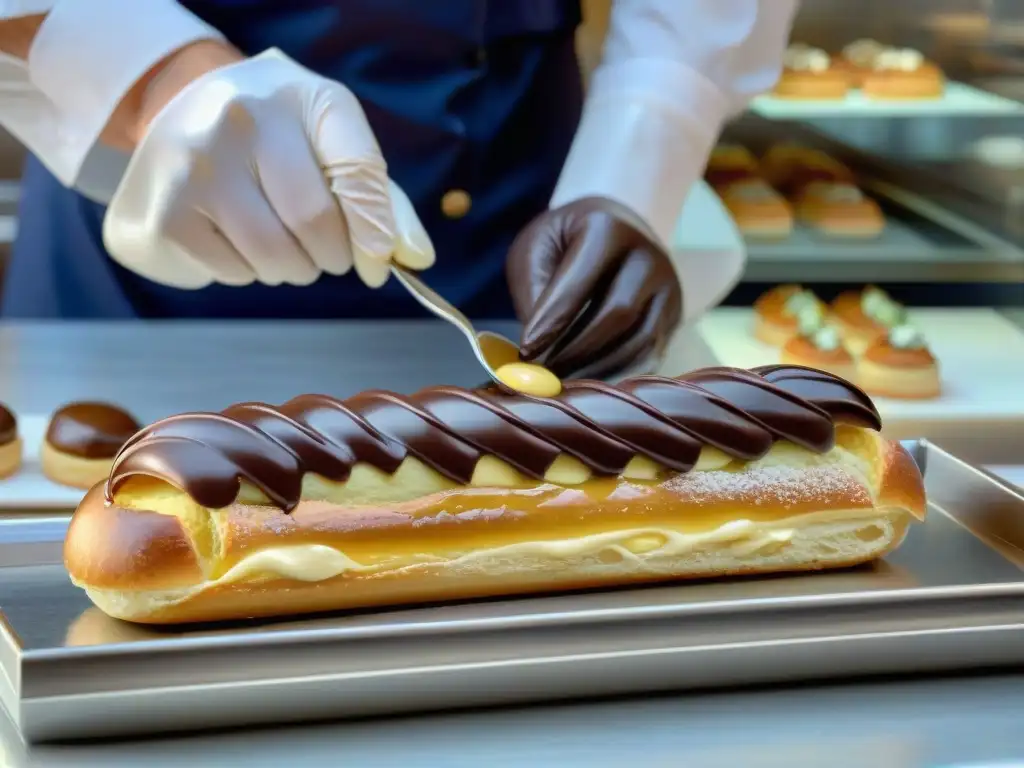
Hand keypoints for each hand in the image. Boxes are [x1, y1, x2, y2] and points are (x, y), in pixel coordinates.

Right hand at [103, 46, 432, 288]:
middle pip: (315, 224)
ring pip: (276, 257)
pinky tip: (236, 235)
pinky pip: (236, 273)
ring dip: (293, 268)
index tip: (379, 262)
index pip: (357, 169)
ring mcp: (197, 167)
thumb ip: (381, 200)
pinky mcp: (167, 214)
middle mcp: (243, 120)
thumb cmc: (277, 138)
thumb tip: (417, 258)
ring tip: (278, 237)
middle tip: (324, 250)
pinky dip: (250, 271)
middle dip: (332, 255)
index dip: (374, 226)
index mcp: (301, 97)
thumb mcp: (331, 145)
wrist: (180, 108)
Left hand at [506, 197, 681, 378]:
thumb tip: (535, 353)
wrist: (614, 229)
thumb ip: (535, 294)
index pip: (580, 282)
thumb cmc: (564, 242)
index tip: (525, 352)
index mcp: (608, 229)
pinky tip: (586, 383)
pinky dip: (616, 377)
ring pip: (638, 343)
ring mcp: (668, 289)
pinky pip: (649, 358)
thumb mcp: (536, 250)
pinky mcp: (674, 318)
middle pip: (617, 314)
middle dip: (574, 351)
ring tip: (559, 383)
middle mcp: (649, 257)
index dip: (552, 321)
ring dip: (595, 371)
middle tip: (540, 375)